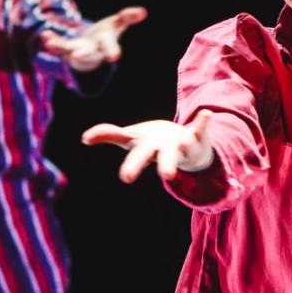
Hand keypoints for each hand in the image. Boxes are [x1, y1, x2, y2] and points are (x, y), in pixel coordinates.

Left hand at [40, 6, 146, 71]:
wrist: (92, 49)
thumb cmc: (106, 34)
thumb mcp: (117, 24)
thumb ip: (128, 18)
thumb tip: (143, 12)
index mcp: (105, 43)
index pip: (110, 47)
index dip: (113, 51)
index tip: (115, 57)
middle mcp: (92, 50)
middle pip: (88, 53)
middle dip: (82, 54)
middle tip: (76, 57)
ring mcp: (78, 50)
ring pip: (68, 50)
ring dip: (59, 47)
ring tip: (49, 43)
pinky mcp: (66, 49)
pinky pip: (58, 45)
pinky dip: (51, 40)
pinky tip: (45, 35)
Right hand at [82, 109, 215, 182]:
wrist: (187, 149)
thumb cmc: (154, 144)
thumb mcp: (131, 139)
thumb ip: (109, 135)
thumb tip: (85, 137)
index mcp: (148, 149)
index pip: (138, 157)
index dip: (132, 166)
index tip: (125, 179)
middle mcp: (166, 149)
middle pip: (164, 156)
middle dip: (164, 164)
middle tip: (167, 177)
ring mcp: (183, 142)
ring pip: (184, 146)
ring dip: (185, 145)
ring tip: (185, 142)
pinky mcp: (197, 135)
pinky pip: (201, 127)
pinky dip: (203, 121)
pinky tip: (206, 113)